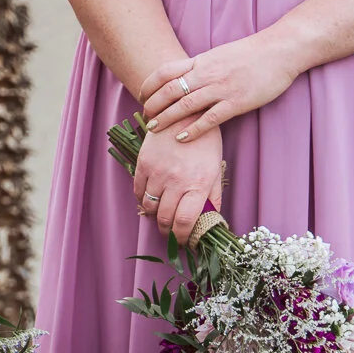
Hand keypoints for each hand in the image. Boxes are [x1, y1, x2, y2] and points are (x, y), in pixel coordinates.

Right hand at [131, 125, 223, 244]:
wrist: (186, 112)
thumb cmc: (205, 141)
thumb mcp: (215, 168)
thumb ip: (212, 196)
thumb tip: (211, 219)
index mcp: (198, 184)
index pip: (184, 222)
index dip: (181, 237)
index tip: (182, 241)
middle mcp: (176, 181)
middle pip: (164, 219)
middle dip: (167, 230)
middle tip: (170, 231)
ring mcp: (157, 173)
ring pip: (148, 207)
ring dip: (154, 215)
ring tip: (161, 213)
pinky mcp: (143, 164)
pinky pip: (138, 191)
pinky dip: (142, 199)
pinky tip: (151, 197)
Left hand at [139, 33, 300, 143]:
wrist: (281, 49)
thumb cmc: (252, 53)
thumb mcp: (220, 54)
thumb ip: (201, 66)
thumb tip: (183, 76)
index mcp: (202, 61)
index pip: (165, 71)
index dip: (149, 84)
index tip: (140, 95)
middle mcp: (207, 74)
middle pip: (170, 90)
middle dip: (153, 105)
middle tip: (144, 117)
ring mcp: (222, 88)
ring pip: (185, 105)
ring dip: (166, 118)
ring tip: (153, 129)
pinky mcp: (237, 102)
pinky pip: (210, 118)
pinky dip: (193, 129)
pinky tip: (181, 138)